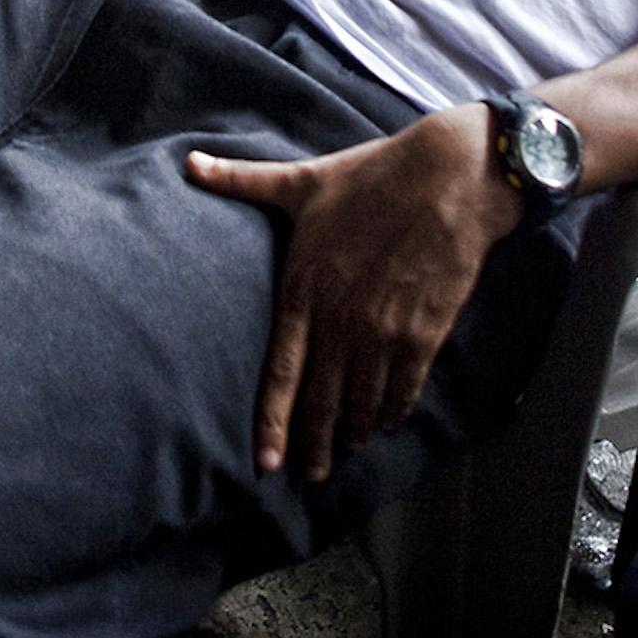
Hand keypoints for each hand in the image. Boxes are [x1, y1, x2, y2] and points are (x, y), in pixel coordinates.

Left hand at [186, 108, 517, 480]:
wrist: (449, 178)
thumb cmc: (371, 176)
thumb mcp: (302, 181)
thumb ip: (242, 181)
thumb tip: (188, 163)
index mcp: (304, 289)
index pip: (281, 372)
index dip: (272, 421)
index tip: (266, 462)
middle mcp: (341, 321)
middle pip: (322, 400)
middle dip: (314, 443)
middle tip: (310, 474)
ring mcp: (384, 332)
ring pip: (363, 401)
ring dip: (355, 431)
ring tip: (347, 451)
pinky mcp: (424, 333)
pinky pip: (404, 388)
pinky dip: (394, 410)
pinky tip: (388, 423)